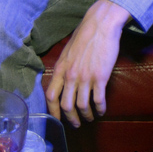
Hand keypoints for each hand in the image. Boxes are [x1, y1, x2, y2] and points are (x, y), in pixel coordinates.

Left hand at [45, 0, 128, 126]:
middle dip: (71, 119)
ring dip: (87, 116)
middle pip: (66, 105)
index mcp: (60, 69)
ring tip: (91, 118)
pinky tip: (102, 111)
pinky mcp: (100, 77)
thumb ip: (63, 68)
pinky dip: (100, 109)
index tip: (57, 119)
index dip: (53, 111)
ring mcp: (85, 77)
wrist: (99, 26)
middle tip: (76, 124)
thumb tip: (62, 81)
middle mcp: (70, 76)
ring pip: (82, 106)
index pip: (50, 95)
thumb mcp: (66, 53)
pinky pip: (98, 100)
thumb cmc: (83, 37)